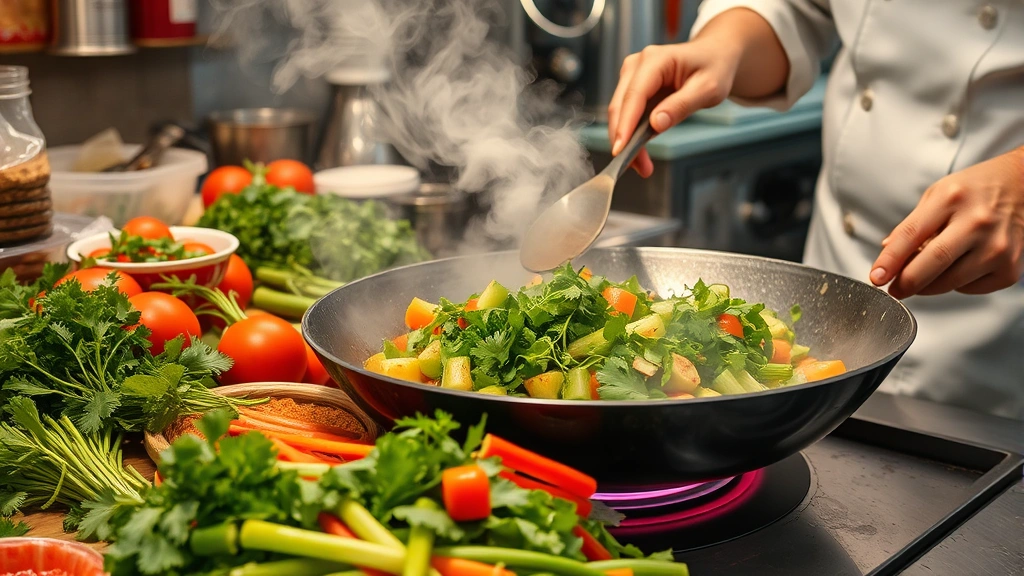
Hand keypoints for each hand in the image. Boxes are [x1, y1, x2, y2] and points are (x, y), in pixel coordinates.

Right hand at [606, 40, 738, 177]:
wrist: (713, 56)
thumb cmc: (714, 67)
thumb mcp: (708, 88)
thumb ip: (682, 105)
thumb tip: (656, 123)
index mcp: (655, 60)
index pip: (634, 95)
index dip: (625, 124)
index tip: (621, 150)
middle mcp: (637, 65)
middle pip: (620, 107)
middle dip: (624, 140)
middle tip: (639, 168)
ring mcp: (632, 76)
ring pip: (619, 114)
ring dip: (627, 141)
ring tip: (643, 166)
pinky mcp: (632, 88)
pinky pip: (626, 116)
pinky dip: (631, 136)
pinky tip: (641, 152)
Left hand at [871, 147, 1023, 297]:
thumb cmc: (975, 190)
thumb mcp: (937, 194)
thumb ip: (911, 226)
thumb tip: (887, 255)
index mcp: (952, 198)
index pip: (911, 235)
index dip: (889, 260)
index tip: (876, 277)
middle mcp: (977, 222)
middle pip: (931, 263)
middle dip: (906, 282)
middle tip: (895, 288)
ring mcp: (997, 247)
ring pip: (949, 283)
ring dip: (928, 286)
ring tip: (926, 274)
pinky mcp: (1010, 268)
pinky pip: (970, 288)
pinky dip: (956, 284)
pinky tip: (960, 266)